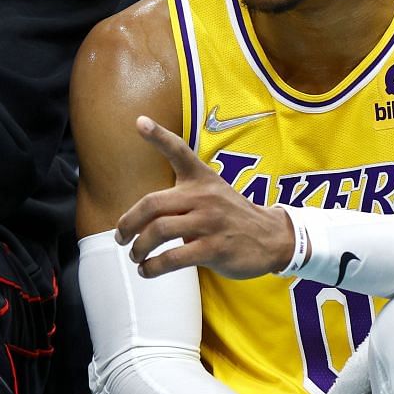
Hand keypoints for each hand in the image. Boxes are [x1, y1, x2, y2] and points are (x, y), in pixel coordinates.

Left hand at [117, 116, 293, 278]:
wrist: (273, 237)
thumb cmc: (232, 216)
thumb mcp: (212, 192)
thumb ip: (181, 196)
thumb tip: (142, 216)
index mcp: (201, 179)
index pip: (179, 151)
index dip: (158, 136)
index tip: (140, 122)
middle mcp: (203, 197)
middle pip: (153, 204)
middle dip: (128, 223)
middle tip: (120, 237)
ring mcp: (209, 222)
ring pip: (159, 232)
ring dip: (139, 248)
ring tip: (135, 256)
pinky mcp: (214, 248)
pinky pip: (173, 258)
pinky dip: (153, 266)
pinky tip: (147, 270)